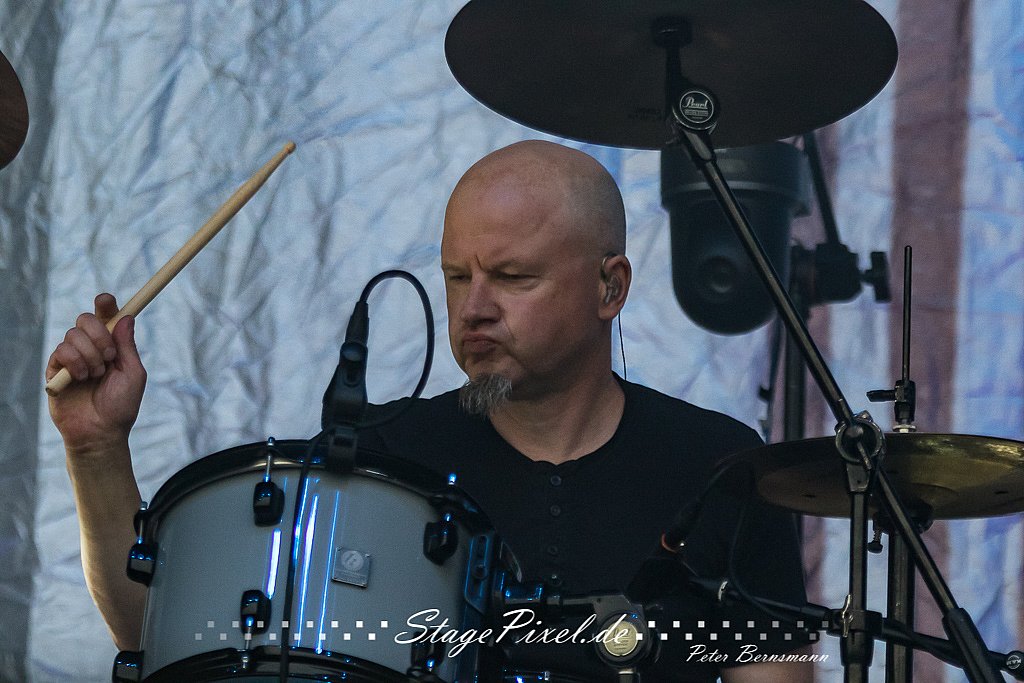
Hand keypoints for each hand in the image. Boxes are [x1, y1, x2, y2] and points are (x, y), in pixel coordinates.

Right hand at [47, 293, 146, 454]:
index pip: (105, 317)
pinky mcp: (55, 370)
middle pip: (85, 318)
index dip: (105, 305)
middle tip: (110, 356)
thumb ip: (128, 346)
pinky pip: (61, 351)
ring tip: (96, 375)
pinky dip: (76, 363)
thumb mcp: (133, 374)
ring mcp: (71, 358)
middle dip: (99, 334)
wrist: (101, 432)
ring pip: (73, 335)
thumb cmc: (121, 406)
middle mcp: (90, 348)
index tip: (107, 301)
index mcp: (111, 346)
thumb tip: (127, 317)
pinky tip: (82, 379)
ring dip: (90, 354)